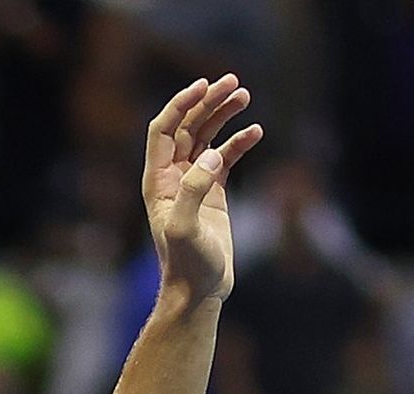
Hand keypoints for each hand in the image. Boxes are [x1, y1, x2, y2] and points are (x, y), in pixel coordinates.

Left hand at [142, 75, 263, 309]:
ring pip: (207, 137)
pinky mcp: (214, 193)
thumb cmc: (187, 264)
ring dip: (223, 115)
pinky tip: (256, 131)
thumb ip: (194, 190)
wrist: (200, 291)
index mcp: (158, 181)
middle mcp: (172, 177)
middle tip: (234, 82)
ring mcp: (194, 183)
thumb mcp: (185, 228)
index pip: (163, 130)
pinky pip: (226, 158)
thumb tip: (213, 156)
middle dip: (208, 102)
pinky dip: (239, 143)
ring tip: (245, 95)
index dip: (181, 105)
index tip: (204, 86)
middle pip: (187, 126)